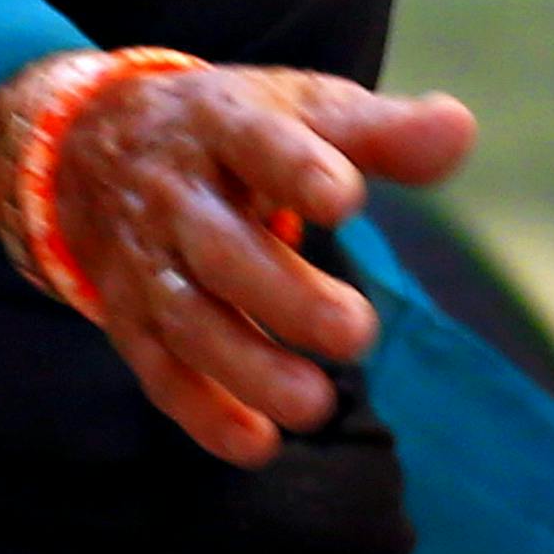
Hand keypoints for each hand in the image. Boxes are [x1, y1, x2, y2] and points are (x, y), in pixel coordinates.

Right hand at [0, 56, 479, 464]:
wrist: (94, 148)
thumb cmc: (235, 131)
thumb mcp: (300, 108)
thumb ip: (379, 129)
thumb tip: (458, 129)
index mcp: (221, 125)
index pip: (255, 142)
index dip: (297, 170)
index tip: (347, 199)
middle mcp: (175, 197)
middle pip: (221, 249)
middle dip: (284, 296)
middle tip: (358, 333)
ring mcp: (146, 262)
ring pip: (189, 321)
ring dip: (248, 368)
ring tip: (316, 405)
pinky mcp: (131, 320)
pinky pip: (160, 371)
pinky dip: (203, 413)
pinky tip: (257, 445)